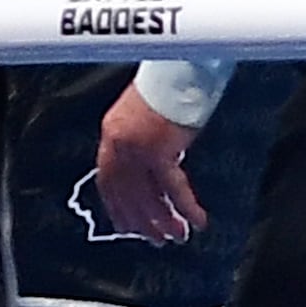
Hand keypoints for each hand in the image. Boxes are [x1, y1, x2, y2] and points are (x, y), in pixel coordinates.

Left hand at [94, 83, 205, 245]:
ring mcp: (137, 147)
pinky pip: (174, 188)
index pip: (108, 179)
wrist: (178, 66)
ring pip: (148, 195)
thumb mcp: (141, 115)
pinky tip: (197, 221)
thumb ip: (138, 142)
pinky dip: (186, 206)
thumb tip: (150, 172)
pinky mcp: (159, 150)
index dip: (118, 206)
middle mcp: (118, 142)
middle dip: (143, 220)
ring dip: (163, 219)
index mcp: (110, 132)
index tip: (127, 226)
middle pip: (128, 193)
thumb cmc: (165, 86)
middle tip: (157, 239)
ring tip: (176, 236)